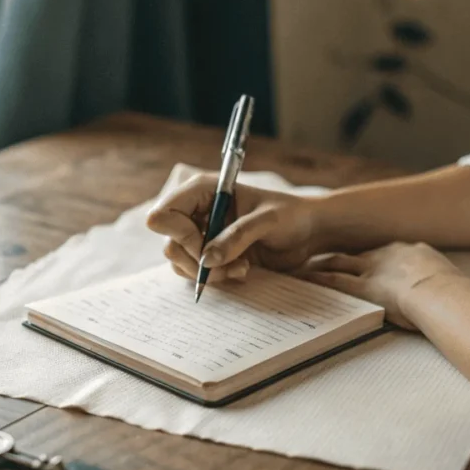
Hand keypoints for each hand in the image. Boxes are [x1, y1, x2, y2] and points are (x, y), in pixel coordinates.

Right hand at [146, 173, 322, 282]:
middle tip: (228, 264)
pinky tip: (241, 269)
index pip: (163, 215)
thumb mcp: (267, 221)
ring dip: (209, 272)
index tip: (206, 247)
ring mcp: (201, 234)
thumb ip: (236, 237)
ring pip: (179, 261)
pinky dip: (216, 277)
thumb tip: (206, 260)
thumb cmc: (291, 216)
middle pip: (169, 243)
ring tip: (241, 267)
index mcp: (202, 191)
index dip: (179, 235)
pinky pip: (195, 272)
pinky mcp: (210, 254)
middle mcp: (195, 211)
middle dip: (197, 261)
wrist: (307, 232)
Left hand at [303, 242, 463, 329]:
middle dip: (341, 254)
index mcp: (411, 251)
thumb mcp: (450, 282)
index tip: (362, 258)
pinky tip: (304, 279)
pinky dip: (317, 279)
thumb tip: (453, 301)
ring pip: (340, 262)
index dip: (370, 256)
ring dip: (323, 264)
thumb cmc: (455, 294)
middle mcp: (388, 255)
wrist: (443, 291)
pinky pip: (334, 280)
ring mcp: (373, 269)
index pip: (384, 252)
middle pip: (358, 252)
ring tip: (307, 266)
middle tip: (324, 255)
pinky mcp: (362, 286)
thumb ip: (443, 288)